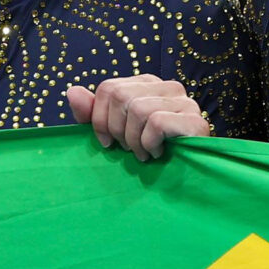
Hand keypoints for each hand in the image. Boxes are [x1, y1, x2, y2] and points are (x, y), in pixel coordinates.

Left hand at [66, 76, 211, 159]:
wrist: (184, 183)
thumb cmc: (146, 154)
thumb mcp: (113, 134)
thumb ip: (92, 114)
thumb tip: (72, 91)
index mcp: (147, 85)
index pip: (109, 88)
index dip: (99, 118)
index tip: (107, 142)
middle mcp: (168, 86)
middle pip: (120, 95)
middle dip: (116, 129)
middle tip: (128, 149)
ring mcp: (186, 102)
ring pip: (138, 109)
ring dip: (134, 141)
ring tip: (142, 154)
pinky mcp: (195, 121)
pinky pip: (157, 123)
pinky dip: (150, 144)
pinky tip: (157, 154)